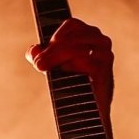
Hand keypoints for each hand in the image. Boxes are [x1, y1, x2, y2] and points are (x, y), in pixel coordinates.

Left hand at [26, 19, 113, 135]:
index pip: (72, 25)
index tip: (41, 52)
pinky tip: (63, 74)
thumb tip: (33, 51)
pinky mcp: (104, 70)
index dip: (55, 36)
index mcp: (90, 35)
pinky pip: (84, 63)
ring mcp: (105, 55)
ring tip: (43, 68)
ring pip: (76, 49)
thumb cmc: (73, 85)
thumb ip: (40, 56)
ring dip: (56, 58)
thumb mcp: (53, 67)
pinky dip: (70, 68)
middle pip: (71, 37)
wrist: (90, 113)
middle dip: (52, 50)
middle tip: (38, 64)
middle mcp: (101, 41)